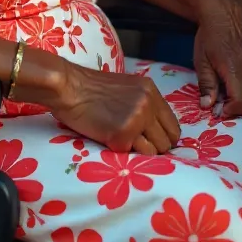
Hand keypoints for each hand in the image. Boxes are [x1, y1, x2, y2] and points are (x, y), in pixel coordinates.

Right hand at [49, 63, 181, 154]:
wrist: (68, 87)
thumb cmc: (91, 87)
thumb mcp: (127, 88)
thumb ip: (145, 104)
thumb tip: (157, 130)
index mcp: (151, 91)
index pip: (173, 126)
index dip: (164, 138)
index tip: (152, 142)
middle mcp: (148, 104)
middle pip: (167, 142)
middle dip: (153, 147)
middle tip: (134, 143)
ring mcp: (137, 120)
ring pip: (153, 152)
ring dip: (137, 150)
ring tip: (119, 138)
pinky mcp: (122, 135)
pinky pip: (130, 154)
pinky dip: (119, 150)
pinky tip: (106, 136)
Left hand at [193, 0, 241, 117]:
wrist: (222, 14)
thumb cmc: (208, 38)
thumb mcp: (200, 61)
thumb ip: (206, 85)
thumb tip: (208, 107)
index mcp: (234, 68)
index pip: (241, 100)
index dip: (232, 110)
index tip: (221, 111)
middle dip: (241, 109)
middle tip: (226, 108)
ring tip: (234, 100)